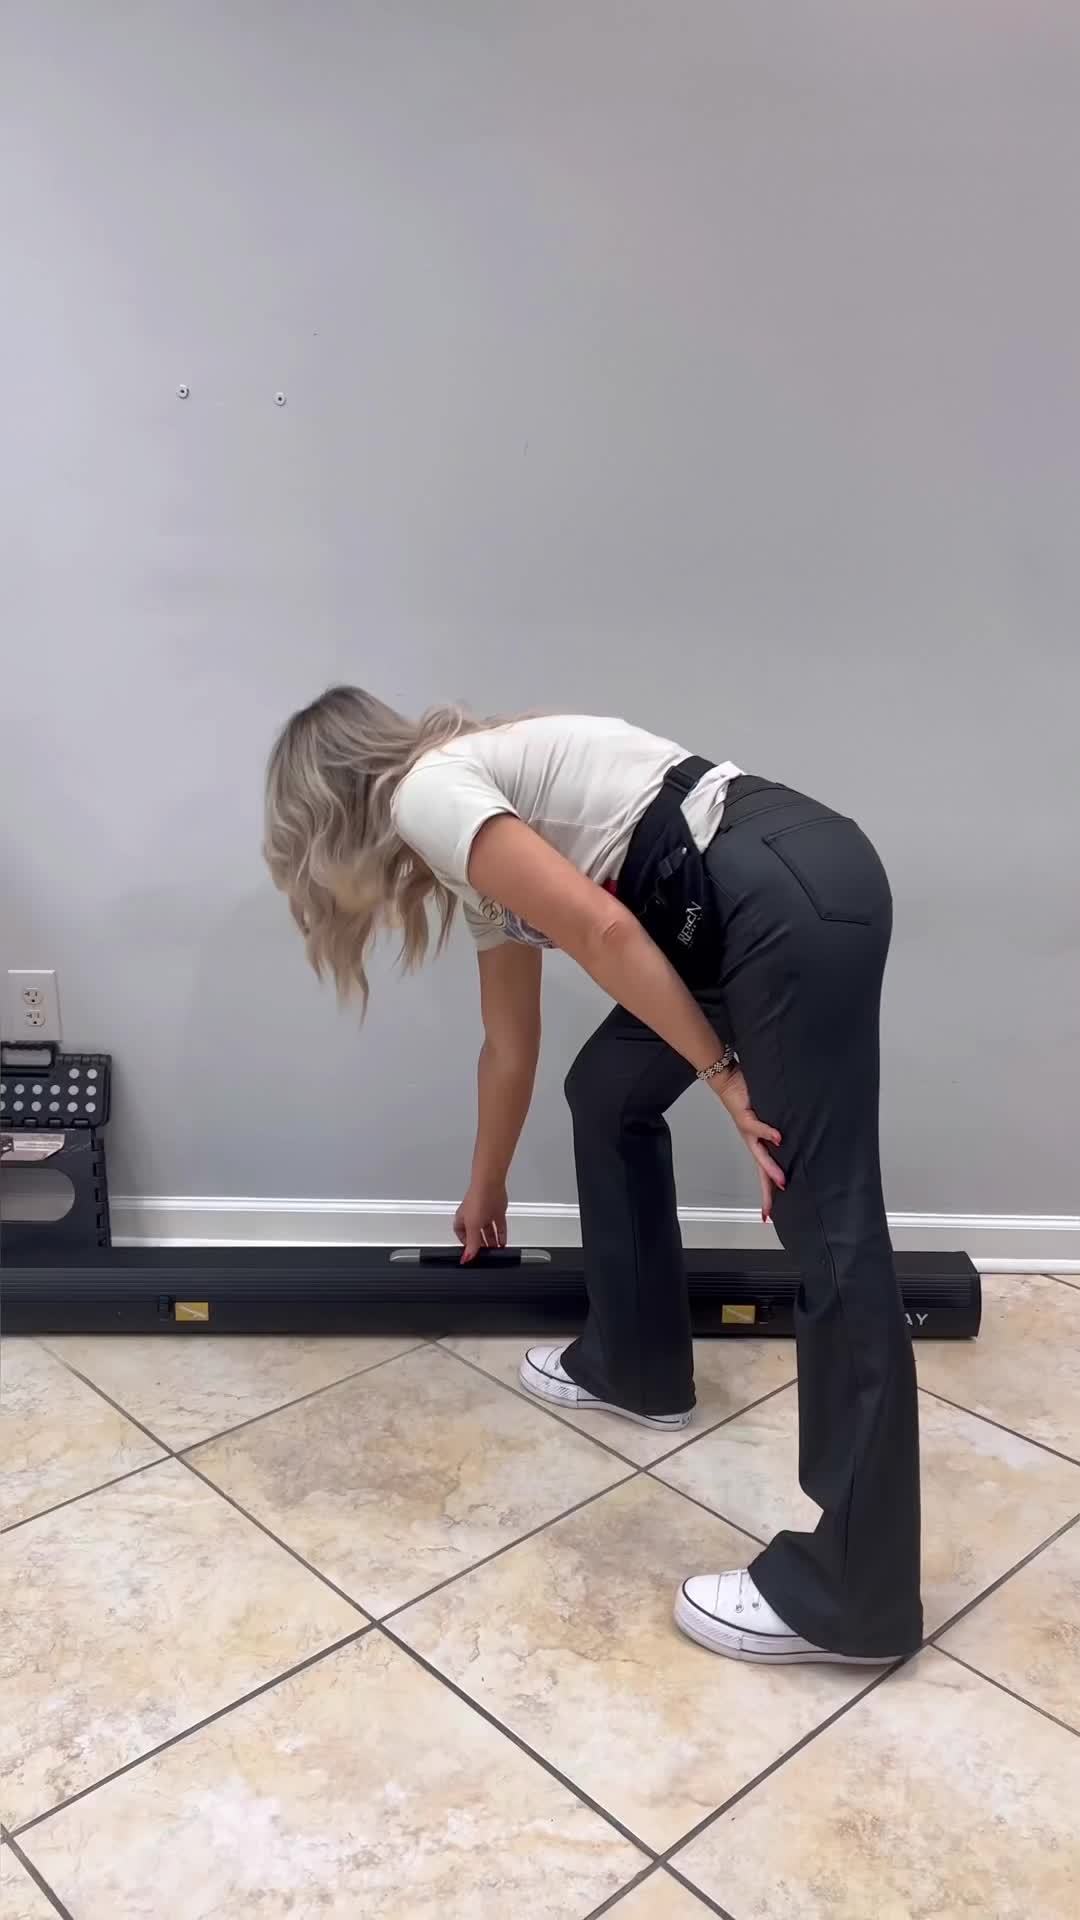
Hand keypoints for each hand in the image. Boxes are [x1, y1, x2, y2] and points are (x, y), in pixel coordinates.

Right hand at [453, 1179, 507, 1263]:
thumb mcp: (472, 1226)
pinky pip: (499, 1227)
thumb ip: (472, 1243)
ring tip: (495, 1252)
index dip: (466, 1245)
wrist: (490, 1186)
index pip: (462, 1235)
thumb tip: (467, 1257)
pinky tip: (503, 1243)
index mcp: (462, 1219)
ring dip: (492, 1242)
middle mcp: (473, 1217)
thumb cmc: (476, 1200)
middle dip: (481, 1245)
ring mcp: (486, 1214)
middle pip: (476, 1235)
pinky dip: (501, 1235)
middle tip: (485, 1255)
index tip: (471, 1254)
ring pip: (488, 1232)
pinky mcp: (497, 1212)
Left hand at [711, 1067, 785, 1221]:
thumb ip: (778, 1128)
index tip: (769, 1216)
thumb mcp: (767, 1117)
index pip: (765, 1174)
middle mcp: (753, 1142)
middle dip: (767, 1193)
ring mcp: (749, 1132)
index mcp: (758, 1145)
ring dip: (771, 1169)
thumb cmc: (749, 1097)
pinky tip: (779, 1139)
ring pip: (760, 1155)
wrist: (728, 1080)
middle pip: (761, 1173)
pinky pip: (758, 1127)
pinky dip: (769, 1133)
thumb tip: (795, 1138)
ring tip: (782, 1181)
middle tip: (772, 1211)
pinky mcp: (746, 1117)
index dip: (768, 1195)